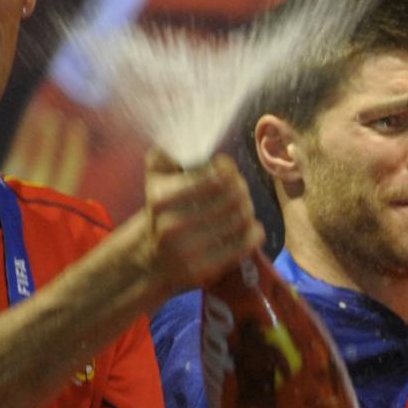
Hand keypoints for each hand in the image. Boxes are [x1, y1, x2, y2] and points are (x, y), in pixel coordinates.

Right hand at [135, 151, 260, 293]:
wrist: (152, 259)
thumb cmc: (163, 211)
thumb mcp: (156, 179)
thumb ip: (166, 155)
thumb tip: (184, 137)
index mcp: (162, 198)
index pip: (215, 176)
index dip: (228, 169)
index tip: (226, 170)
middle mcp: (173, 225)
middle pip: (233, 196)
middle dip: (241, 189)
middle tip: (239, 189)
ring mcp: (188, 250)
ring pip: (242, 218)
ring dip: (248, 209)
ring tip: (242, 207)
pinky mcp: (204, 269)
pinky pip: (246, 243)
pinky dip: (255, 231)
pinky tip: (249, 226)